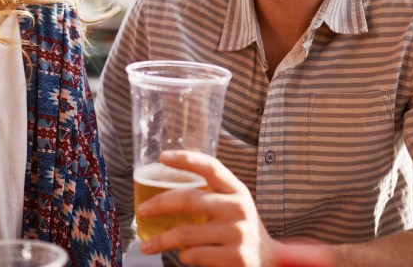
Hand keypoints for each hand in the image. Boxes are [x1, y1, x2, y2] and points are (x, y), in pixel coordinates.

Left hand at [137, 150, 332, 266]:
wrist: (271, 262)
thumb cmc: (240, 230)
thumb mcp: (232, 206)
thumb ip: (209, 196)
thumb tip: (164, 189)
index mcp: (237, 190)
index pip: (211, 166)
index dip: (186, 159)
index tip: (163, 157)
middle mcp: (239, 208)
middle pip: (190, 199)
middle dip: (160, 203)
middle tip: (142, 210)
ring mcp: (239, 233)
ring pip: (187, 234)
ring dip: (162, 241)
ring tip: (147, 247)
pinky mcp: (237, 258)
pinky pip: (196, 255)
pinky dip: (184, 257)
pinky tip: (183, 257)